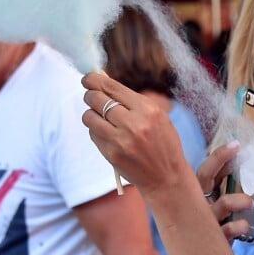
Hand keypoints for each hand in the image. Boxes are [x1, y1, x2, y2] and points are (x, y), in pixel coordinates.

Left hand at [82, 72, 193, 198]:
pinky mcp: (112, 155)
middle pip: (97, 99)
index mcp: (147, 109)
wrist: (166, 176)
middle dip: (90, 94)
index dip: (95, 80)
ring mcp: (121, 141)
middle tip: (90, 95)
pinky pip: (93, 134)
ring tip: (98, 115)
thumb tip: (103, 80)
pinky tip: (106, 132)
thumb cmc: (162, 142)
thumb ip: (132, 100)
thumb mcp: (157, 116)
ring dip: (90, 113)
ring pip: (90, 117)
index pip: (113, 88)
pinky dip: (95, 129)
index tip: (87, 78)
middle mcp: (134, 123)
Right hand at [196, 142, 253, 241]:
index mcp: (202, 192)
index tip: (237, 144)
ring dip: (239, 198)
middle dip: (219, 160)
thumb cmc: (219, 225)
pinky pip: (226, 229)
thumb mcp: (231, 205)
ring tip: (251, 201)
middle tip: (239, 153)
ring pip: (220, 203)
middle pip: (204, 176)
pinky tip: (245, 225)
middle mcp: (199, 201)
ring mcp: (205, 219)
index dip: (220, 155)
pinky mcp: (213, 238)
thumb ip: (248, 192)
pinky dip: (238, 225)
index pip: (208, 168)